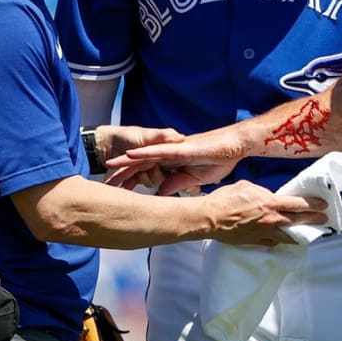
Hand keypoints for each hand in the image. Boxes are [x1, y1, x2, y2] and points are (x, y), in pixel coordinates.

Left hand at [104, 126, 245, 194]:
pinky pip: (159, 150)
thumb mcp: (194, 179)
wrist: (235, 146)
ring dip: (126, 161)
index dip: (131, 179)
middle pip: (141, 163)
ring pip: (145, 155)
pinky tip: (130, 154)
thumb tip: (161, 194)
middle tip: (106, 183)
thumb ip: (177, 184)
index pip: (147, 171)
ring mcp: (174, 149)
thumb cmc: (219, 160)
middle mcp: (169, 154)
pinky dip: (144, 152)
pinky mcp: (180, 147)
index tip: (116, 189)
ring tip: (108, 167)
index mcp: (173, 162)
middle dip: (123, 172)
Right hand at [199, 180, 328, 245]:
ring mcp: (265, 233)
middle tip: (324, 219)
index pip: (300, 205)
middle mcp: (272, 220)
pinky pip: (275, 242)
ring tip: (309, 232)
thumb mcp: (248, 186)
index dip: (314, 205)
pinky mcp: (256, 242)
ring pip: (290, 236)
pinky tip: (286, 238)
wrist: (209, 218)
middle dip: (314, 220)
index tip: (323, 205)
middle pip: (300, 221)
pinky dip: (283, 240)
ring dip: (301, 234)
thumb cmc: (226, 199)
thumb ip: (264, 193)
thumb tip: (270, 197)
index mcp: (271, 203)